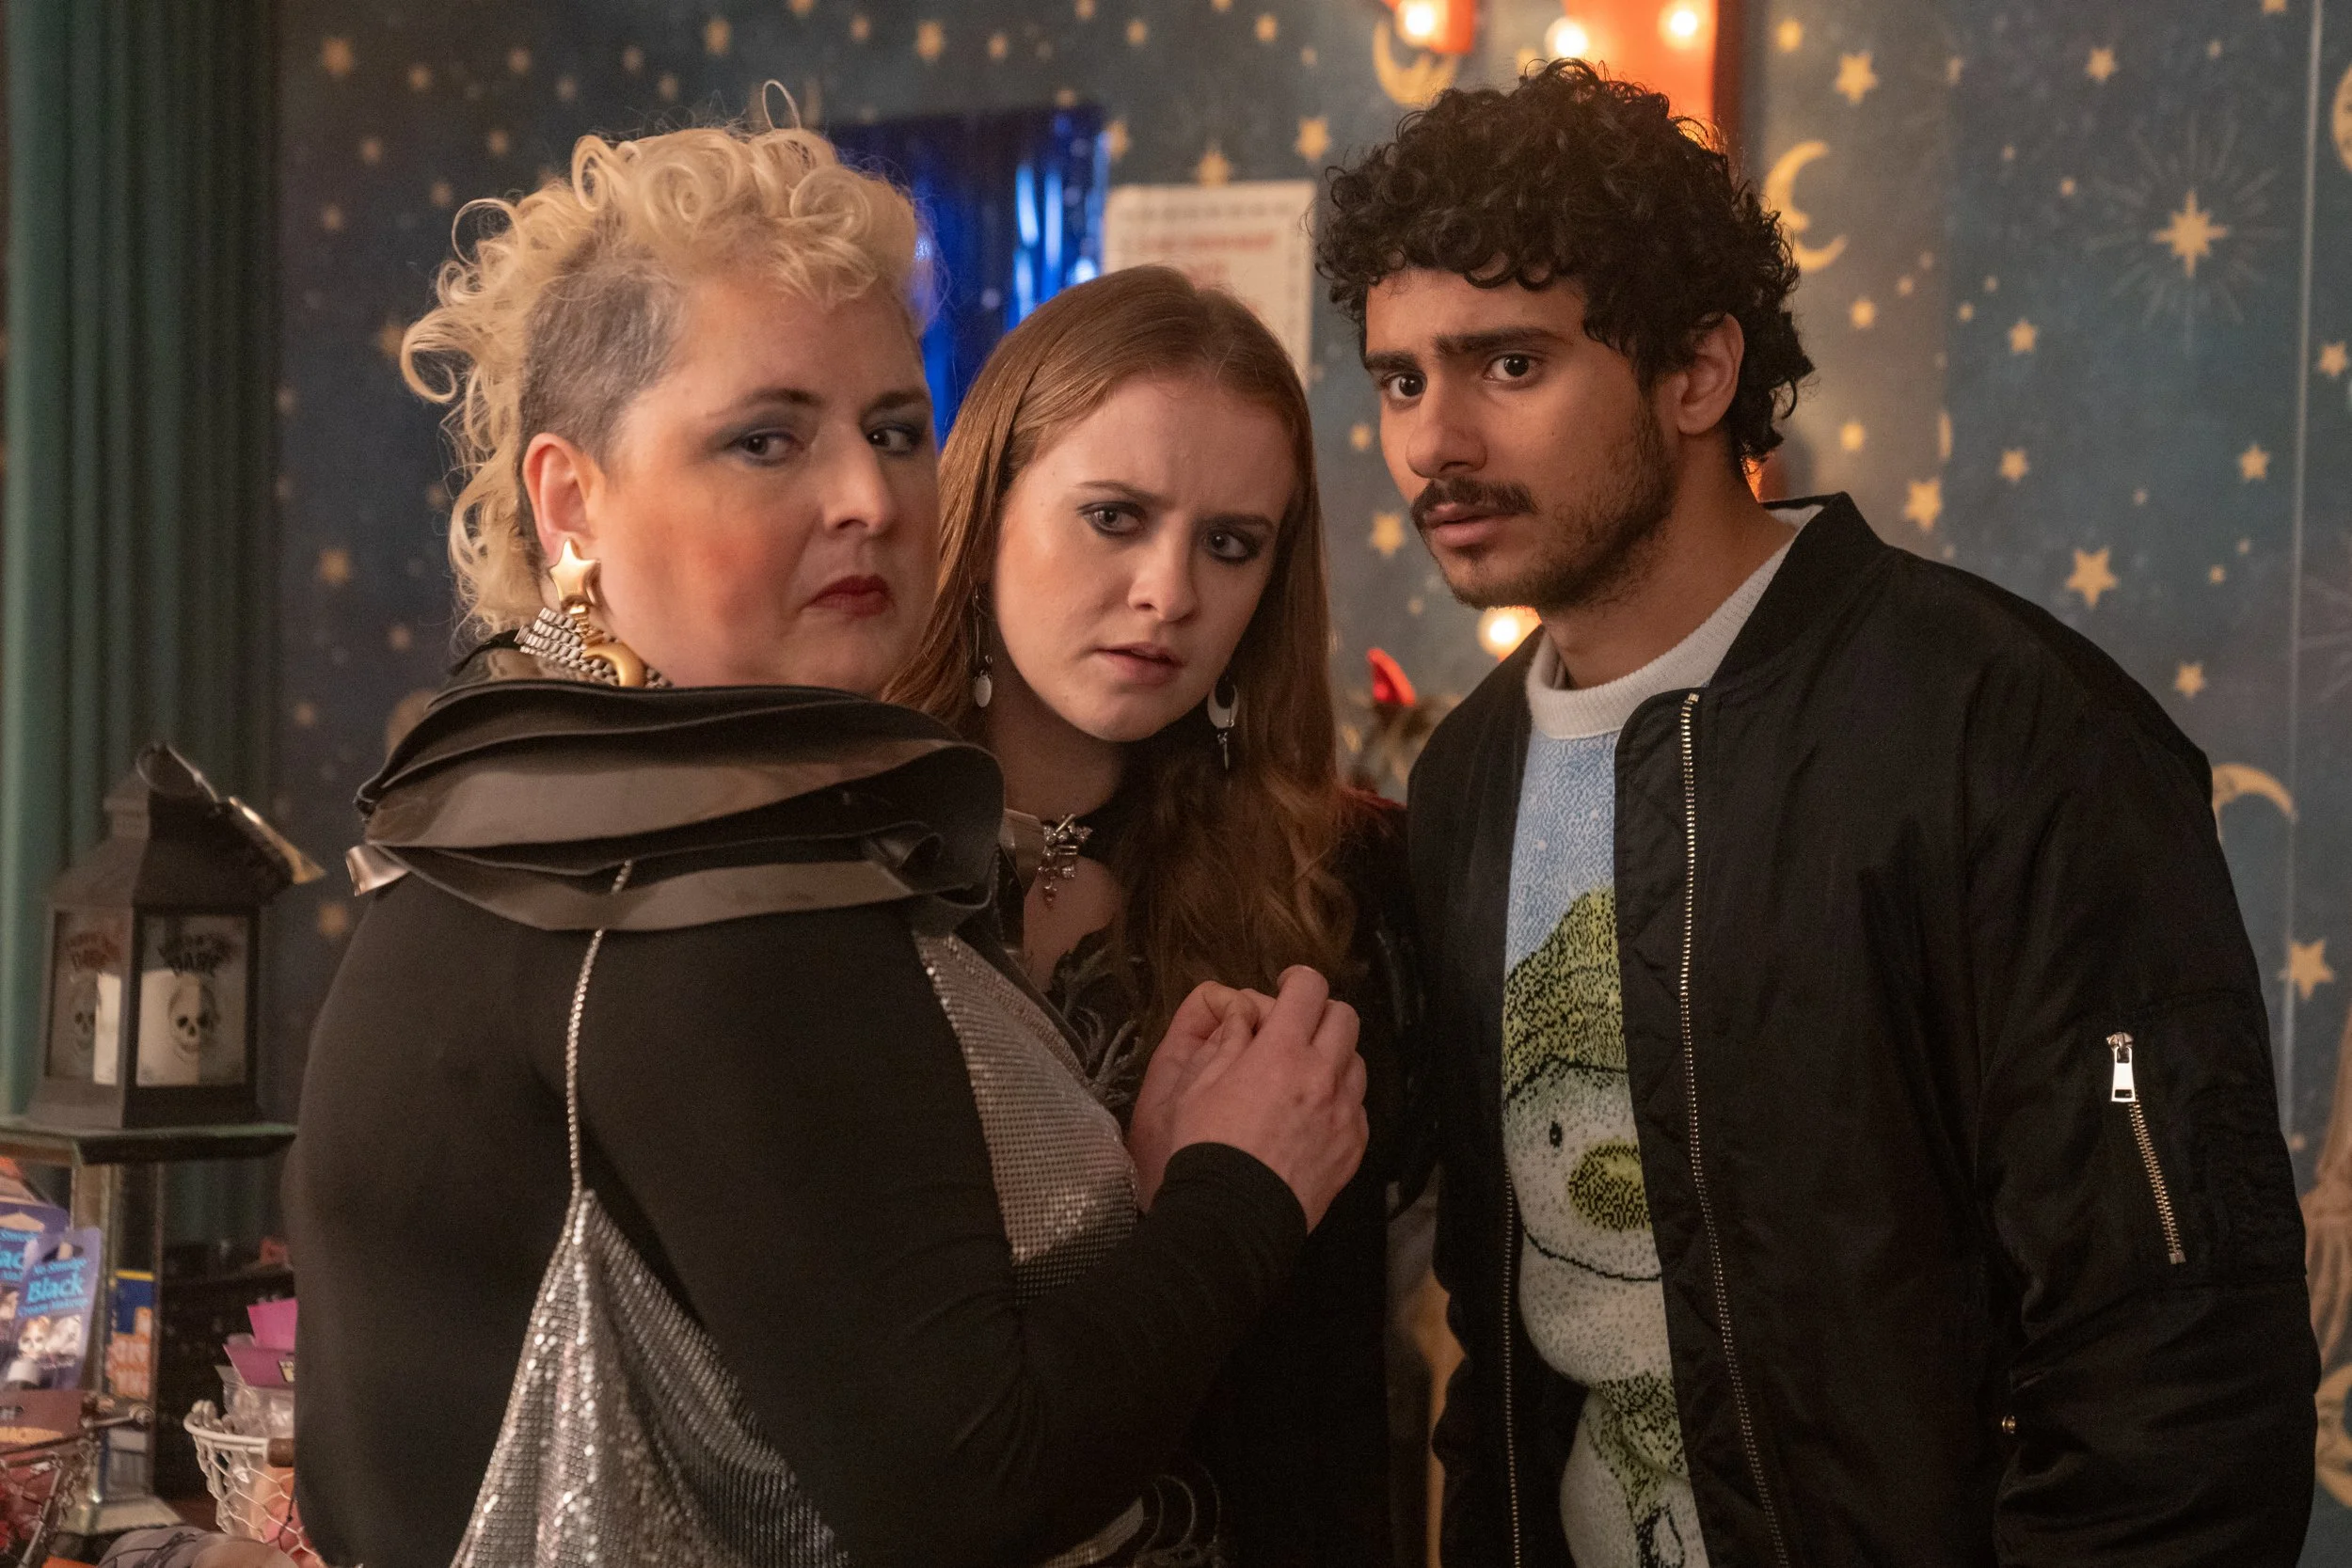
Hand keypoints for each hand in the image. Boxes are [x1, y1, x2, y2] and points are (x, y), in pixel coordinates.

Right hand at [1129, 967, 1366, 1228]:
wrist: (1232, 1217)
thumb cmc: (1207, 1148)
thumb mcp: (1199, 1084)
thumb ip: (1228, 1041)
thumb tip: (1243, 1015)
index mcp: (1282, 1052)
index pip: (1309, 989)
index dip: (1298, 980)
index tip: (1287, 987)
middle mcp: (1323, 1075)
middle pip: (1345, 1017)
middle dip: (1321, 1013)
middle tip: (1298, 1027)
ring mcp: (1345, 1112)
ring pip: (1357, 1061)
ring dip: (1335, 1056)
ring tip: (1307, 1074)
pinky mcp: (1354, 1146)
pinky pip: (1358, 1106)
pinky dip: (1341, 1099)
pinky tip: (1314, 1114)